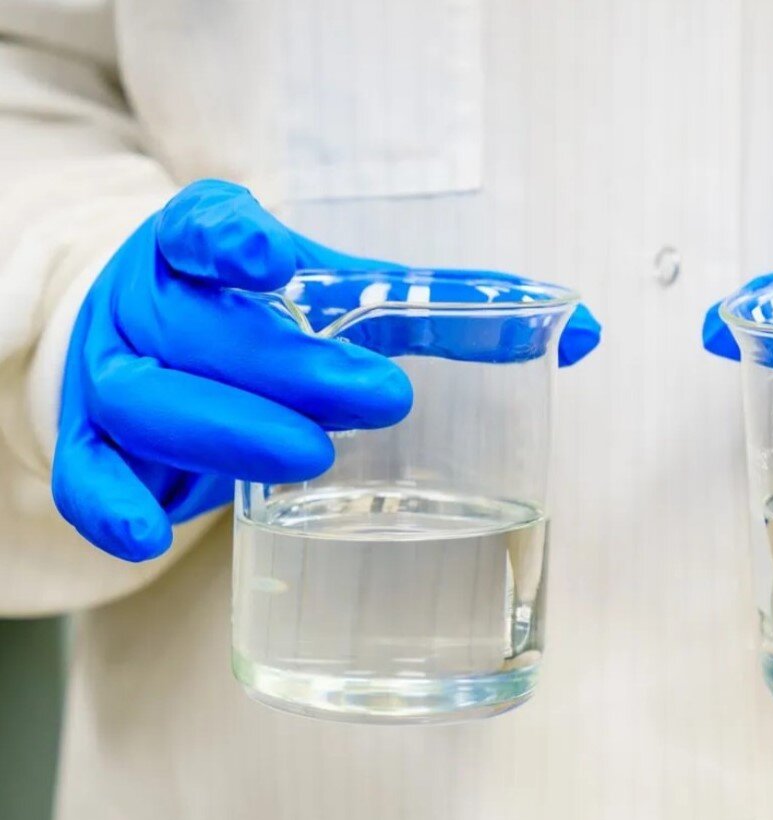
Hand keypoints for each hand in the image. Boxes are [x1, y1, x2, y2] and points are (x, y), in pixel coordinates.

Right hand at [54, 179, 601, 561]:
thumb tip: (582, 330)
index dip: (230, 240)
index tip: (272, 261)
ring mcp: (117, 376)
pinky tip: (151, 537)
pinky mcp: (94, 444)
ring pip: (151, 400)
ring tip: (311, 459)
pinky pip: (87, 474)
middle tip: (382, 399)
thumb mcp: (352, 302)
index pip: (203, 226)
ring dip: (226, 431)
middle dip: (289, 365)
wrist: (165, 354)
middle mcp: (155, 305)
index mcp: (212, 253)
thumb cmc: (276, 325)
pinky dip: (111, 503)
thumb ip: (452, 310)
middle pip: (205, 329)